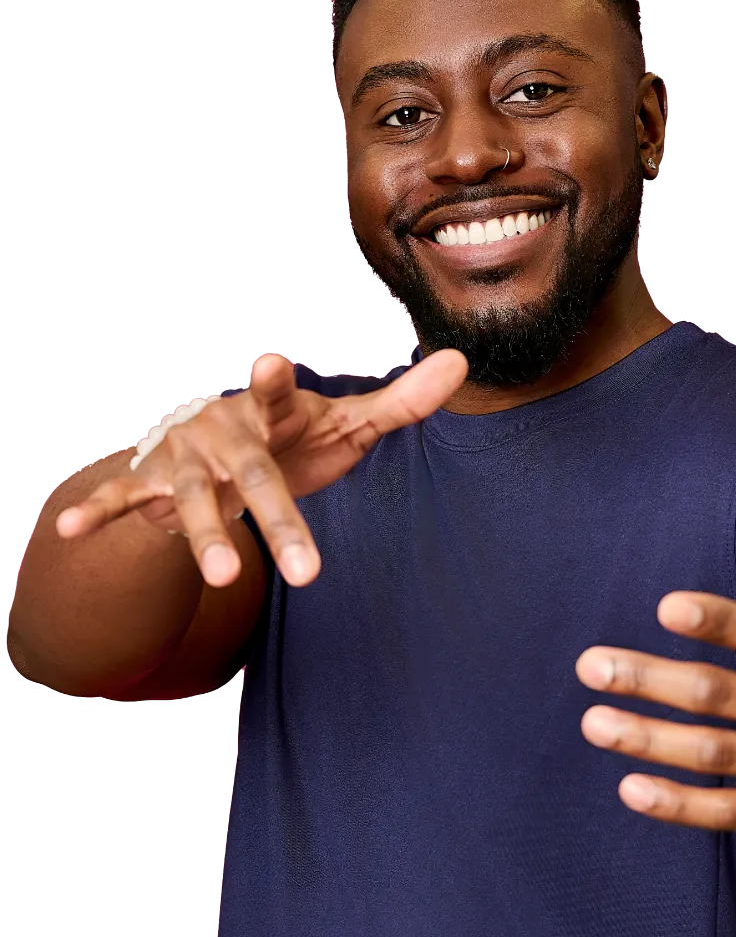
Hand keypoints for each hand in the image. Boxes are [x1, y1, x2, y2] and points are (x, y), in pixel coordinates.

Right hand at [55, 349, 468, 589]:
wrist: (213, 440)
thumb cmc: (290, 433)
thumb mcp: (345, 422)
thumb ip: (401, 402)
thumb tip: (464, 364)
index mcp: (274, 411)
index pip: (282, 395)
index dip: (276, 380)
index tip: (270, 359)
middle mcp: (228, 428)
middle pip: (254, 475)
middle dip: (277, 516)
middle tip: (307, 569)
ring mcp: (185, 456)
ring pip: (192, 498)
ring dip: (204, 535)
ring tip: (223, 577)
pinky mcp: (149, 481)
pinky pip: (122, 498)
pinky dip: (97, 509)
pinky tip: (70, 528)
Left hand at [575, 480, 735, 863]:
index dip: (717, 621)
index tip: (666, 606)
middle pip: (719, 693)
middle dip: (651, 679)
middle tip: (590, 665)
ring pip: (713, 754)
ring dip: (650, 740)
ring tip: (594, 722)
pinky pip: (728, 813)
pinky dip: (680, 806)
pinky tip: (630, 789)